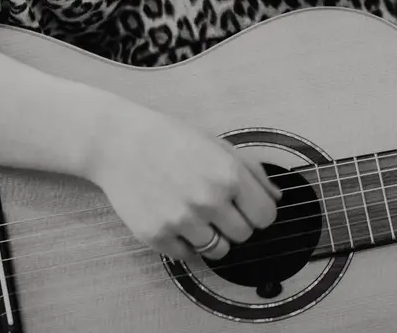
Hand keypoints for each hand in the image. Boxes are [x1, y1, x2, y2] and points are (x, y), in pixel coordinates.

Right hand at [85, 100, 280, 263]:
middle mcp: (208, 200)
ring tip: (196, 214)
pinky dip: (185, 244)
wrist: (119, 143)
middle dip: (235, 224)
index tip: (248, 208)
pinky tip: (176, 221)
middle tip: (216, 208)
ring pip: (218, 251)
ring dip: (212, 237)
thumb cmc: (172, 139)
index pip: (266, 217)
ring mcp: (181, 220)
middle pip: (244, 236)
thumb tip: (276, 198)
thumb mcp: (218, 145)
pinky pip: (187, 256)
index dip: (259, 213)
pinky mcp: (156, 236)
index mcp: (229, 175)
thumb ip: (253, 172)